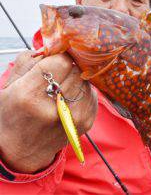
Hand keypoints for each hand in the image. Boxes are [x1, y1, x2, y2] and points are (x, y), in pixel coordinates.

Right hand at [0, 51, 97, 172]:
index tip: (57, 58)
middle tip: (59, 73)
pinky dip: (83, 91)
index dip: (60, 56)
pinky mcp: (86, 123)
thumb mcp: (9, 84)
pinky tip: (70, 98)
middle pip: (76, 70)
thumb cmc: (13, 113)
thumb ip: (29, 60)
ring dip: (76, 80)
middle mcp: (54, 108)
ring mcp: (73, 118)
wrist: (20, 150)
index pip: (62, 62)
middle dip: (68, 67)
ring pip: (86, 81)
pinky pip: (92, 94)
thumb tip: (53, 48)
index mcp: (29, 95)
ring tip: (63, 88)